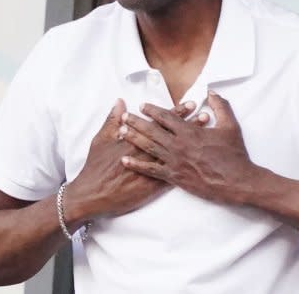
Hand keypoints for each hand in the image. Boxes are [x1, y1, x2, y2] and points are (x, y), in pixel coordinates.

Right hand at [66, 99, 199, 219]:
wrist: (92, 195)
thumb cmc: (95, 167)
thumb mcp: (100, 140)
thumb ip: (112, 121)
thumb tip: (120, 103)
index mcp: (134, 139)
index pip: (159, 122)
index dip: (175, 113)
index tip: (189, 104)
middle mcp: (145, 153)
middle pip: (171, 136)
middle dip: (189, 126)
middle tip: (206, 116)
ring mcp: (149, 171)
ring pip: (175, 155)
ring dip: (190, 146)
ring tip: (206, 138)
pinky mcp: (150, 187)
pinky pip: (171, 178)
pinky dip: (186, 170)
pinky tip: (199, 166)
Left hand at [119, 91, 256, 204]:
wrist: (237, 182)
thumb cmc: (234, 155)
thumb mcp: (231, 126)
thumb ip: (220, 106)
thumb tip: (211, 92)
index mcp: (190, 132)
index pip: (166, 117)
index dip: (153, 110)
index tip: (142, 106)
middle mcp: (179, 145)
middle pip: (152, 131)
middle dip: (136, 122)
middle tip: (124, 117)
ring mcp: (175, 162)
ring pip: (149, 148)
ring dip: (133, 139)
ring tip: (121, 132)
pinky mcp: (175, 177)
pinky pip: (151, 170)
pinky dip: (137, 165)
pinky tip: (125, 160)